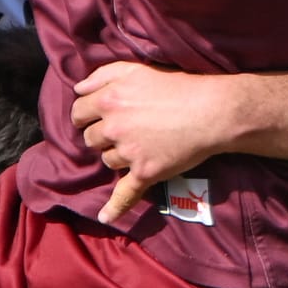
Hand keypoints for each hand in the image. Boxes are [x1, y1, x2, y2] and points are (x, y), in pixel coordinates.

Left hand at [71, 60, 246, 224]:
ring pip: (108, 160)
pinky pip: (125, 194)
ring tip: (141, 144)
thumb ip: (101, 76)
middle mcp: (114, 127)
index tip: (96, 117)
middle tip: (124, 129)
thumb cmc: (175, 86)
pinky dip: (114, 208)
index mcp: (108, 100)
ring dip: (117, 155)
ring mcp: (128, 153)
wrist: (210, 112)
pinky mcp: (145, 172)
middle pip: (91, 139)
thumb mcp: (135, 69)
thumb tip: (77, 89)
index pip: (79, 113)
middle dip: (102, 135)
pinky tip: (105, 218)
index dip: (87, 115)